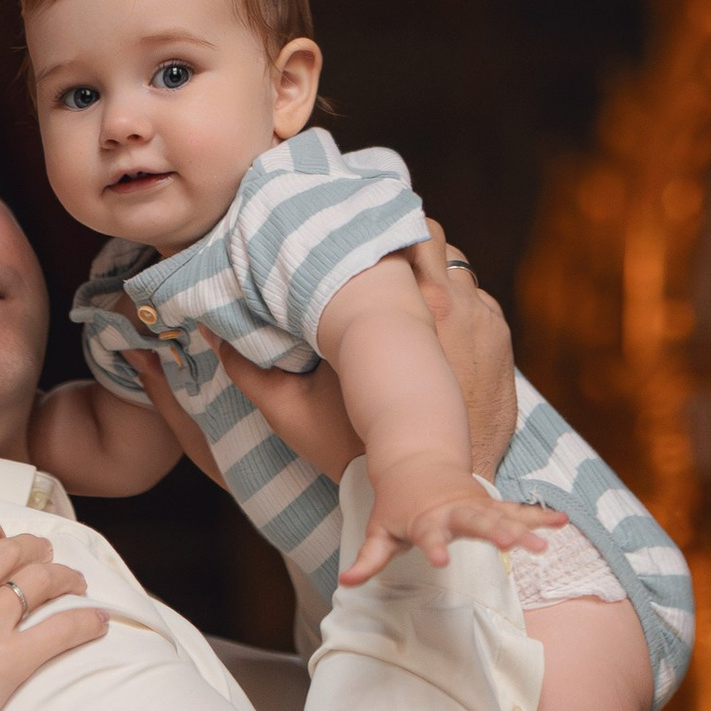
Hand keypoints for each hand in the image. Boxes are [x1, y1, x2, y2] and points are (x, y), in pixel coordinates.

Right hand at [128, 223, 518, 487]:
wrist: (428, 487)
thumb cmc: (358, 452)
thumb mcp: (291, 413)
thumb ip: (247, 371)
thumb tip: (208, 329)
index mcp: (396, 309)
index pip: (391, 233)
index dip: (373, 223)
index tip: (355, 227)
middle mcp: (446, 303)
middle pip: (431, 235)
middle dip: (406, 239)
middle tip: (381, 250)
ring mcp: (481, 321)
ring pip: (457, 267)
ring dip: (435, 271)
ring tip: (410, 286)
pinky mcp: (502, 344)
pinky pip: (479, 301)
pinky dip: (459, 304)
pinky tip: (438, 325)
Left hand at [341, 453, 564, 585]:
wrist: (415, 458)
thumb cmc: (397, 503)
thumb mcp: (380, 529)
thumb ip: (369, 558)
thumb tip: (347, 582)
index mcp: (426, 518)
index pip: (428, 535)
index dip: (434, 547)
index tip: (441, 560)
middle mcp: (454, 509)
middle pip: (474, 521)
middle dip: (492, 531)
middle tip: (510, 543)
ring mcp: (476, 504)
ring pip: (502, 516)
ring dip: (524, 528)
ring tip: (544, 544)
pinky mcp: (490, 504)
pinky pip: (518, 510)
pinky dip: (539, 516)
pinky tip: (562, 521)